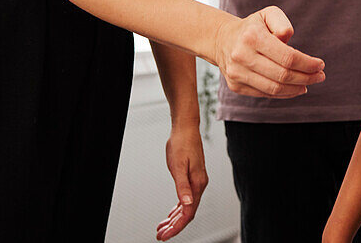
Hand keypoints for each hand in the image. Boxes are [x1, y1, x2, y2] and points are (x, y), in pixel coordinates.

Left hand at [156, 124, 207, 240]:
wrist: (185, 128)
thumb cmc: (181, 144)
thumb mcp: (177, 165)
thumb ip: (182, 186)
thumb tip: (187, 204)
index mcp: (197, 184)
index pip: (188, 213)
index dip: (177, 227)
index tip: (165, 236)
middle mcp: (199, 185)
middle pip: (188, 213)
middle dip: (174, 226)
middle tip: (161, 236)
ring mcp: (196, 182)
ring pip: (187, 207)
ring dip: (175, 219)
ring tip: (162, 228)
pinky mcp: (192, 178)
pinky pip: (186, 199)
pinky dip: (178, 209)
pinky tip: (171, 213)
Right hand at [213, 6, 325, 97]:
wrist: (222, 39)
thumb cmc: (252, 27)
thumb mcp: (268, 14)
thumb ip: (282, 23)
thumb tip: (288, 40)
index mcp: (252, 36)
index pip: (287, 57)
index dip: (308, 64)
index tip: (320, 65)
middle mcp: (242, 56)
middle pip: (283, 75)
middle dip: (306, 77)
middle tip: (319, 76)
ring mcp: (237, 73)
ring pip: (274, 88)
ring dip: (296, 89)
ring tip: (308, 84)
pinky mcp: (235, 86)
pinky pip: (265, 94)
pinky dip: (283, 94)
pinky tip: (294, 88)